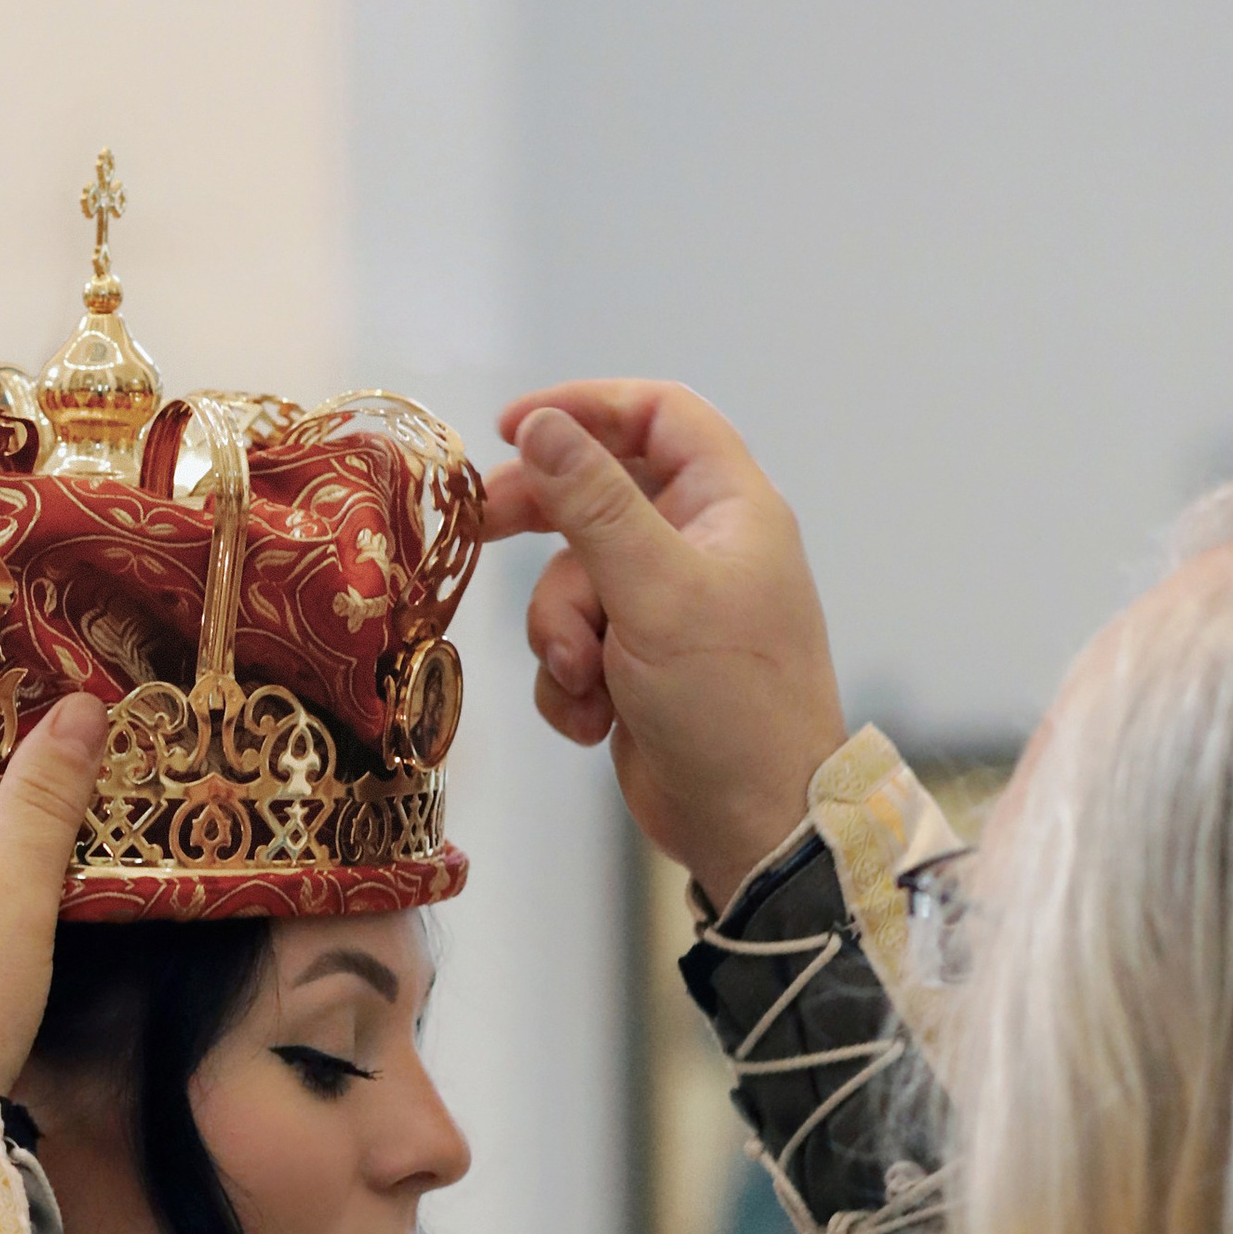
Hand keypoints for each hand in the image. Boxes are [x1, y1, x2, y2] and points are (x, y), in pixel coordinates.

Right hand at [482, 378, 844, 911]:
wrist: (751, 824)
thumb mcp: (654, 591)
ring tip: (586, 680)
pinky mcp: (638, 669)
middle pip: (598, 499)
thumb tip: (542, 428)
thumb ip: (594, 504)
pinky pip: (574, 648)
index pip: (656, 417)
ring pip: (572, 584)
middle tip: (481, 529)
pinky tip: (594, 720)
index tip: (512, 426)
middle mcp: (699, 548)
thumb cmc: (728, 703)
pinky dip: (570, 684)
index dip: (585, 408)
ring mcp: (667, 611)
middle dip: (543, 526)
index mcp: (728, 508)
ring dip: (561, 635)